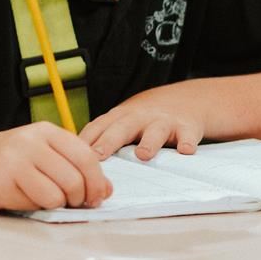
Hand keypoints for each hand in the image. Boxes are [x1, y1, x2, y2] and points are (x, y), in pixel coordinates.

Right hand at [0, 122, 112, 211]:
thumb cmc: (6, 161)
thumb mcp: (42, 155)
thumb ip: (73, 167)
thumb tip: (106, 189)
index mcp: (46, 131)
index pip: (86, 156)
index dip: (98, 181)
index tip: (96, 196)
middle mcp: (32, 141)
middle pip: (77, 177)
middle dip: (81, 197)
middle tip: (72, 202)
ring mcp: (17, 159)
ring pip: (60, 192)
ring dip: (59, 203)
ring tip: (46, 198)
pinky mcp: (4, 179)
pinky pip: (39, 201)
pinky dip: (39, 206)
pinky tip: (26, 198)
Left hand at [80, 91, 204, 160]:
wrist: (185, 99)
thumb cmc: (145, 118)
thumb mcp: (122, 121)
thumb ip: (103, 136)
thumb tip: (77, 161)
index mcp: (120, 117)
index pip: (98, 127)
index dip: (86, 140)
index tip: (73, 155)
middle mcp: (139, 118)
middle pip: (121, 128)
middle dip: (108, 142)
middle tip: (97, 156)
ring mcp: (163, 121)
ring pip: (154, 131)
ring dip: (148, 142)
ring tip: (143, 155)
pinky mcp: (186, 128)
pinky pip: (187, 136)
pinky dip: (187, 142)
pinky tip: (185, 151)